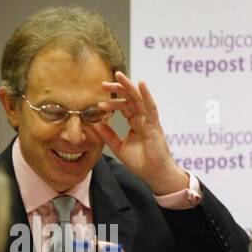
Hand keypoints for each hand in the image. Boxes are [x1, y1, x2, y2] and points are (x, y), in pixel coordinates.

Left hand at [93, 71, 187, 194]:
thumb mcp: (119, 148)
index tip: (98, 100)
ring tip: (119, 76)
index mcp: (135, 122)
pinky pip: (151, 108)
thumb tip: (95, 124)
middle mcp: (142, 118)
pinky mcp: (155, 126)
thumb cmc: (141, 163)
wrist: (154, 174)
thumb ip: (108, 135)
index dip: (111, 101)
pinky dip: (146, 95)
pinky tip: (141, 84)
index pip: (123, 106)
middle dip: (118, 89)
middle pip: (130, 99)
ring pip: (139, 99)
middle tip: (103, 84)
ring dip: (129, 87)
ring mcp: (149, 121)